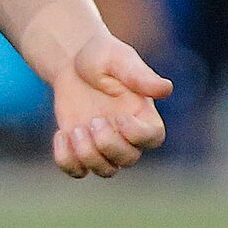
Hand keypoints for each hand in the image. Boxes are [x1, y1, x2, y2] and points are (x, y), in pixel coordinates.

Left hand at [50, 33, 171, 178]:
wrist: (71, 62)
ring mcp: (104, 145)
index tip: (119, 116)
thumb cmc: (101, 56)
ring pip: (105, 170)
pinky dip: (67, 160)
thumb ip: (140, 76)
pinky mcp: (80, 150)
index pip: (153, 138)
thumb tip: (166, 89)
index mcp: (144, 114)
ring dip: (87, 154)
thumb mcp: (118, 60)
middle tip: (93, 120)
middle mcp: (127, 135)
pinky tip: (61, 134)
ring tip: (74, 129)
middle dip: (108, 144)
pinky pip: (77, 171)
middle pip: (128, 159)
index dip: (137, 134)